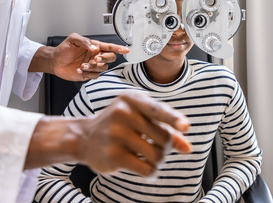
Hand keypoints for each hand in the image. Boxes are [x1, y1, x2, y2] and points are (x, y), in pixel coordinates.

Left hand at [29, 33, 128, 80]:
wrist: (55, 61)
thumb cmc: (64, 49)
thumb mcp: (73, 39)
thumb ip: (85, 41)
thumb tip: (95, 48)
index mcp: (95, 46)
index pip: (109, 47)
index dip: (119, 48)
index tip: (126, 50)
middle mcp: (96, 56)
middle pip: (110, 58)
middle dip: (105, 59)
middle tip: (95, 59)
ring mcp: (93, 66)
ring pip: (103, 68)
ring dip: (94, 67)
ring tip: (82, 65)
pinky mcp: (88, 74)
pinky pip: (95, 76)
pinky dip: (88, 74)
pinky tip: (79, 70)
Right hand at [75, 91, 191, 175]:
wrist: (84, 137)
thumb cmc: (120, 126)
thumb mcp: (140, 119)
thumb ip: (165, 130)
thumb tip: (187, 148)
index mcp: (132, 99)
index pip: (157, 109)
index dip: (173, 118)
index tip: (185, 126)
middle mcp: (123, 113)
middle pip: (164, 137)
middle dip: (166, 147)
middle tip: (155, 147)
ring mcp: (116, 134)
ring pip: (157, 155)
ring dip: (159, 161)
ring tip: (149, 159)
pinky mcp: (113, 155)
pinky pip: (146, 169)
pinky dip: (151, 173)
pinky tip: (146, 170)